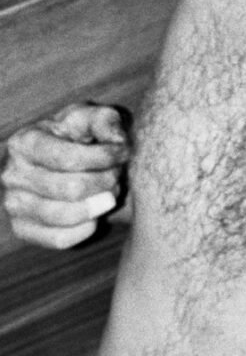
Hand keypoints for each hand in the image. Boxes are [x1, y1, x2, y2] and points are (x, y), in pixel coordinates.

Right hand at [1, 103, 130, 248]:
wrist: (66, 157)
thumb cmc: (79, 133)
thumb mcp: (92, 116)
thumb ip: (106, 120)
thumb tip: (117, 142)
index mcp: (25, 142)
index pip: (69, 158)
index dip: (104, 157)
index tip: (124, 151)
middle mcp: (12, 174)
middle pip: (71, 188)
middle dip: (105, 181)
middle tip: (118, 173)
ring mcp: (14, 204)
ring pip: (66, 216)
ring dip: (99, 204)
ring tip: (111, 191)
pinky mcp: (23, 229)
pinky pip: (60, 239)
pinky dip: (87, 228)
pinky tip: (97, 211)